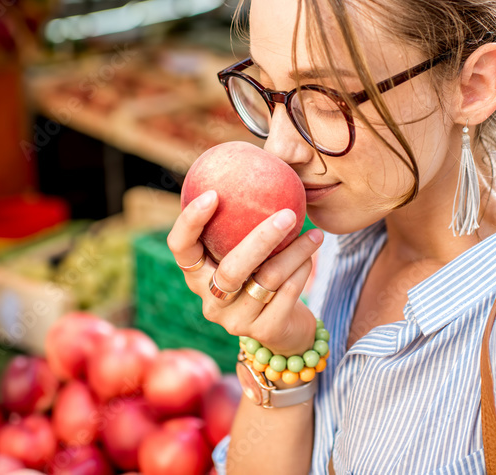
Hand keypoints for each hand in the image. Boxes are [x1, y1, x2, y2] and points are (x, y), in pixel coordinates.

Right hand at [167, 190, 322, 355]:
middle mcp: (210, 300)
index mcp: (197, 274)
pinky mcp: (264, 331)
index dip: (191, 222)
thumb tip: (259, 163)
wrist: (284, 328)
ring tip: (315, 232)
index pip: (180, 247)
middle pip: (231, 270)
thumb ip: (242, 220)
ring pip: (267, 279)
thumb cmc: (262, 274)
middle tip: (288, 214)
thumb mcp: (246, 249)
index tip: (213, 193)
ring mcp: (235, 320)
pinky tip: (313, 253)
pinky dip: (303, 270)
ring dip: (295, 252)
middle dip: (261, 239)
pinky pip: (287, 293)